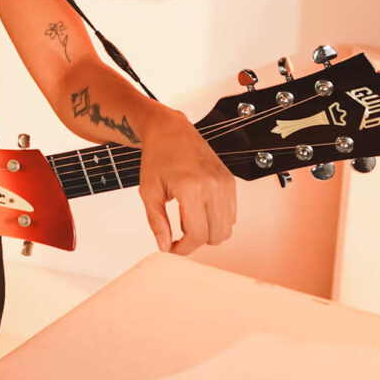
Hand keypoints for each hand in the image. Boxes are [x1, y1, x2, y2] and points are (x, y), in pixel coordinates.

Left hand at [136, 108, 235, 254]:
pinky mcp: (231, 181)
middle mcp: (213, 185)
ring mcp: (225, 183)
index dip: (184, 248)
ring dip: (208, 232)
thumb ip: (156, 221)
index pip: (197, 234)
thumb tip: (164, 246)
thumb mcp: (148, 190)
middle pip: (215, 236)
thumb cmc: (158, 156)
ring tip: (187, 218)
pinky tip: (199, 211)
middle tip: (177, 232)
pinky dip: (217, 220)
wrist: (171, 131)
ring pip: (226, 228)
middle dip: (195, 241)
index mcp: (191, 187)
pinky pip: (231, 215)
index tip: (173, 248)